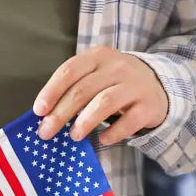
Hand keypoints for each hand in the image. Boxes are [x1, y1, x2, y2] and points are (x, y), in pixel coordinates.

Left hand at [32, 45, 168, 144]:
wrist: (157, 84)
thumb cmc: (115, 82)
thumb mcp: (96, 74)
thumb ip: (74, 87)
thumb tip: (45, 115)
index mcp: (98, 56)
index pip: (70, 70)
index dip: (52, 91)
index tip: (38, 111)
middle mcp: (117, 67)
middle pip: (83, 89)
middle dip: (61, 113)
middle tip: (46, 132)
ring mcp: (134, 85)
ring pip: (105, 102)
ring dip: (85, 121)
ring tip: (73, 136)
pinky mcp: (148, 105)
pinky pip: (129, 121)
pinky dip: (114, 132)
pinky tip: (102, 138)